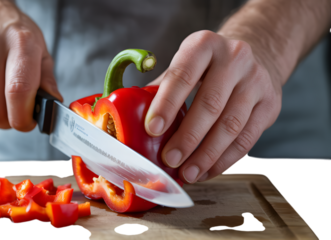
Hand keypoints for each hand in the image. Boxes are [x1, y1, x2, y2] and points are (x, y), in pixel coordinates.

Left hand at [144, 30, 282, 182]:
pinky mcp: (270, 104)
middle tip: (170, 159)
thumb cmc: (208, 67)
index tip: (151, 129)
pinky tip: (207, 170)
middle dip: (188, 137)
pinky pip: (247, 139)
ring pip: (231, 126)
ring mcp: (256, 81)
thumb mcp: (185, 64)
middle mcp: (235, 58)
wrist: (255, 56)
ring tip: (188, 173)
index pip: (182, 75)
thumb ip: (162, 88)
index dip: (166, 104)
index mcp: (204, 45)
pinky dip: (225, 160)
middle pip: (210, 104)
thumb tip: (131, 119)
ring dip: (207, 155)